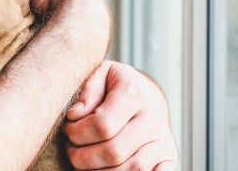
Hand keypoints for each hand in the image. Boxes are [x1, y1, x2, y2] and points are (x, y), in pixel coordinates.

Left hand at [64, 61, 178, 169]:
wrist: (146, 94)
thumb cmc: (114, 86)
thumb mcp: (98, 75)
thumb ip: (86, 92)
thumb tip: (76, 115)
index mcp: (134, 94)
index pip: (102, 125)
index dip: (77, 131)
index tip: (68, 127)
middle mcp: (153, 119)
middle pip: (113, 152)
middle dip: (82, 156)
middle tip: (71, 148)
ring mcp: (162, 141)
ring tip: (83, 160)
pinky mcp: (168, 157)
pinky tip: (105, 169)